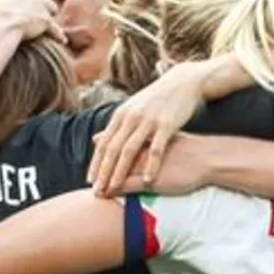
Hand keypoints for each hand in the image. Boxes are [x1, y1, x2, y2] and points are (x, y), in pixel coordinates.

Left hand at [88, 61, 212, 195]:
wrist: (183, 82)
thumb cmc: (156, 100)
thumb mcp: (132, 109)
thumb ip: (114, 127)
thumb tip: (95, 139)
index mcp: (121, 115)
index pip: (104, 143)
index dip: (96, 163)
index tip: (89, 181)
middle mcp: (131, 117)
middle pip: (112, 148)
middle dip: (103, 171)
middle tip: (96, 190)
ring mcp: (148, 120)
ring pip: (129, 150)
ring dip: (120, 171)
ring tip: (113, 188)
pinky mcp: (166, 124)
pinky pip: (156, 149)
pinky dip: (151, 166)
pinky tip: (147, 181)